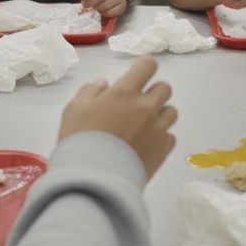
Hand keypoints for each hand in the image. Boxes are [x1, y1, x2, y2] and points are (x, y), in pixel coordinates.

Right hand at [58, 57, 176, 180]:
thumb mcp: (74, 110)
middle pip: (164, 88)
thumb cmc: (79, 141)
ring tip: (143, 126)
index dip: (144, 67)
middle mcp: (146, 107)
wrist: (93, 180)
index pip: (148, 65)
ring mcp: (157, 129)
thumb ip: (90, 91)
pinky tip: (145, 144)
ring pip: (171, 112)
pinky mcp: (163, 150)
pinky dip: (160, 138)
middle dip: (152, 92)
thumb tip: (104, 84)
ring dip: (159, 114)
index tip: (138, 74)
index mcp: (124, 93)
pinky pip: (170, 137)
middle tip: (137, 104)